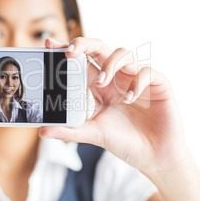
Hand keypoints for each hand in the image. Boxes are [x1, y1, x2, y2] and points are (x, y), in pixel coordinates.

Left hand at [40, 37, 185, 175]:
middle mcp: (116, 78)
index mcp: (99, 86)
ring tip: (102, 82)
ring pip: (122, 54)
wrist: (153, 156)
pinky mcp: (157, 84)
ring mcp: (135, 79)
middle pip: (99, 49)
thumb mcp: (93, 134)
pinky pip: (146, 72)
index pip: (81, 62)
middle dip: (84, 44)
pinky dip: (136, 82)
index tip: (49, 44)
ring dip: (110, 63)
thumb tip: (42, 131)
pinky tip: (129, 98)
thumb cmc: (123, 141)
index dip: (67, 50)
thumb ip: (69, 131)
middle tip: (70, 52)